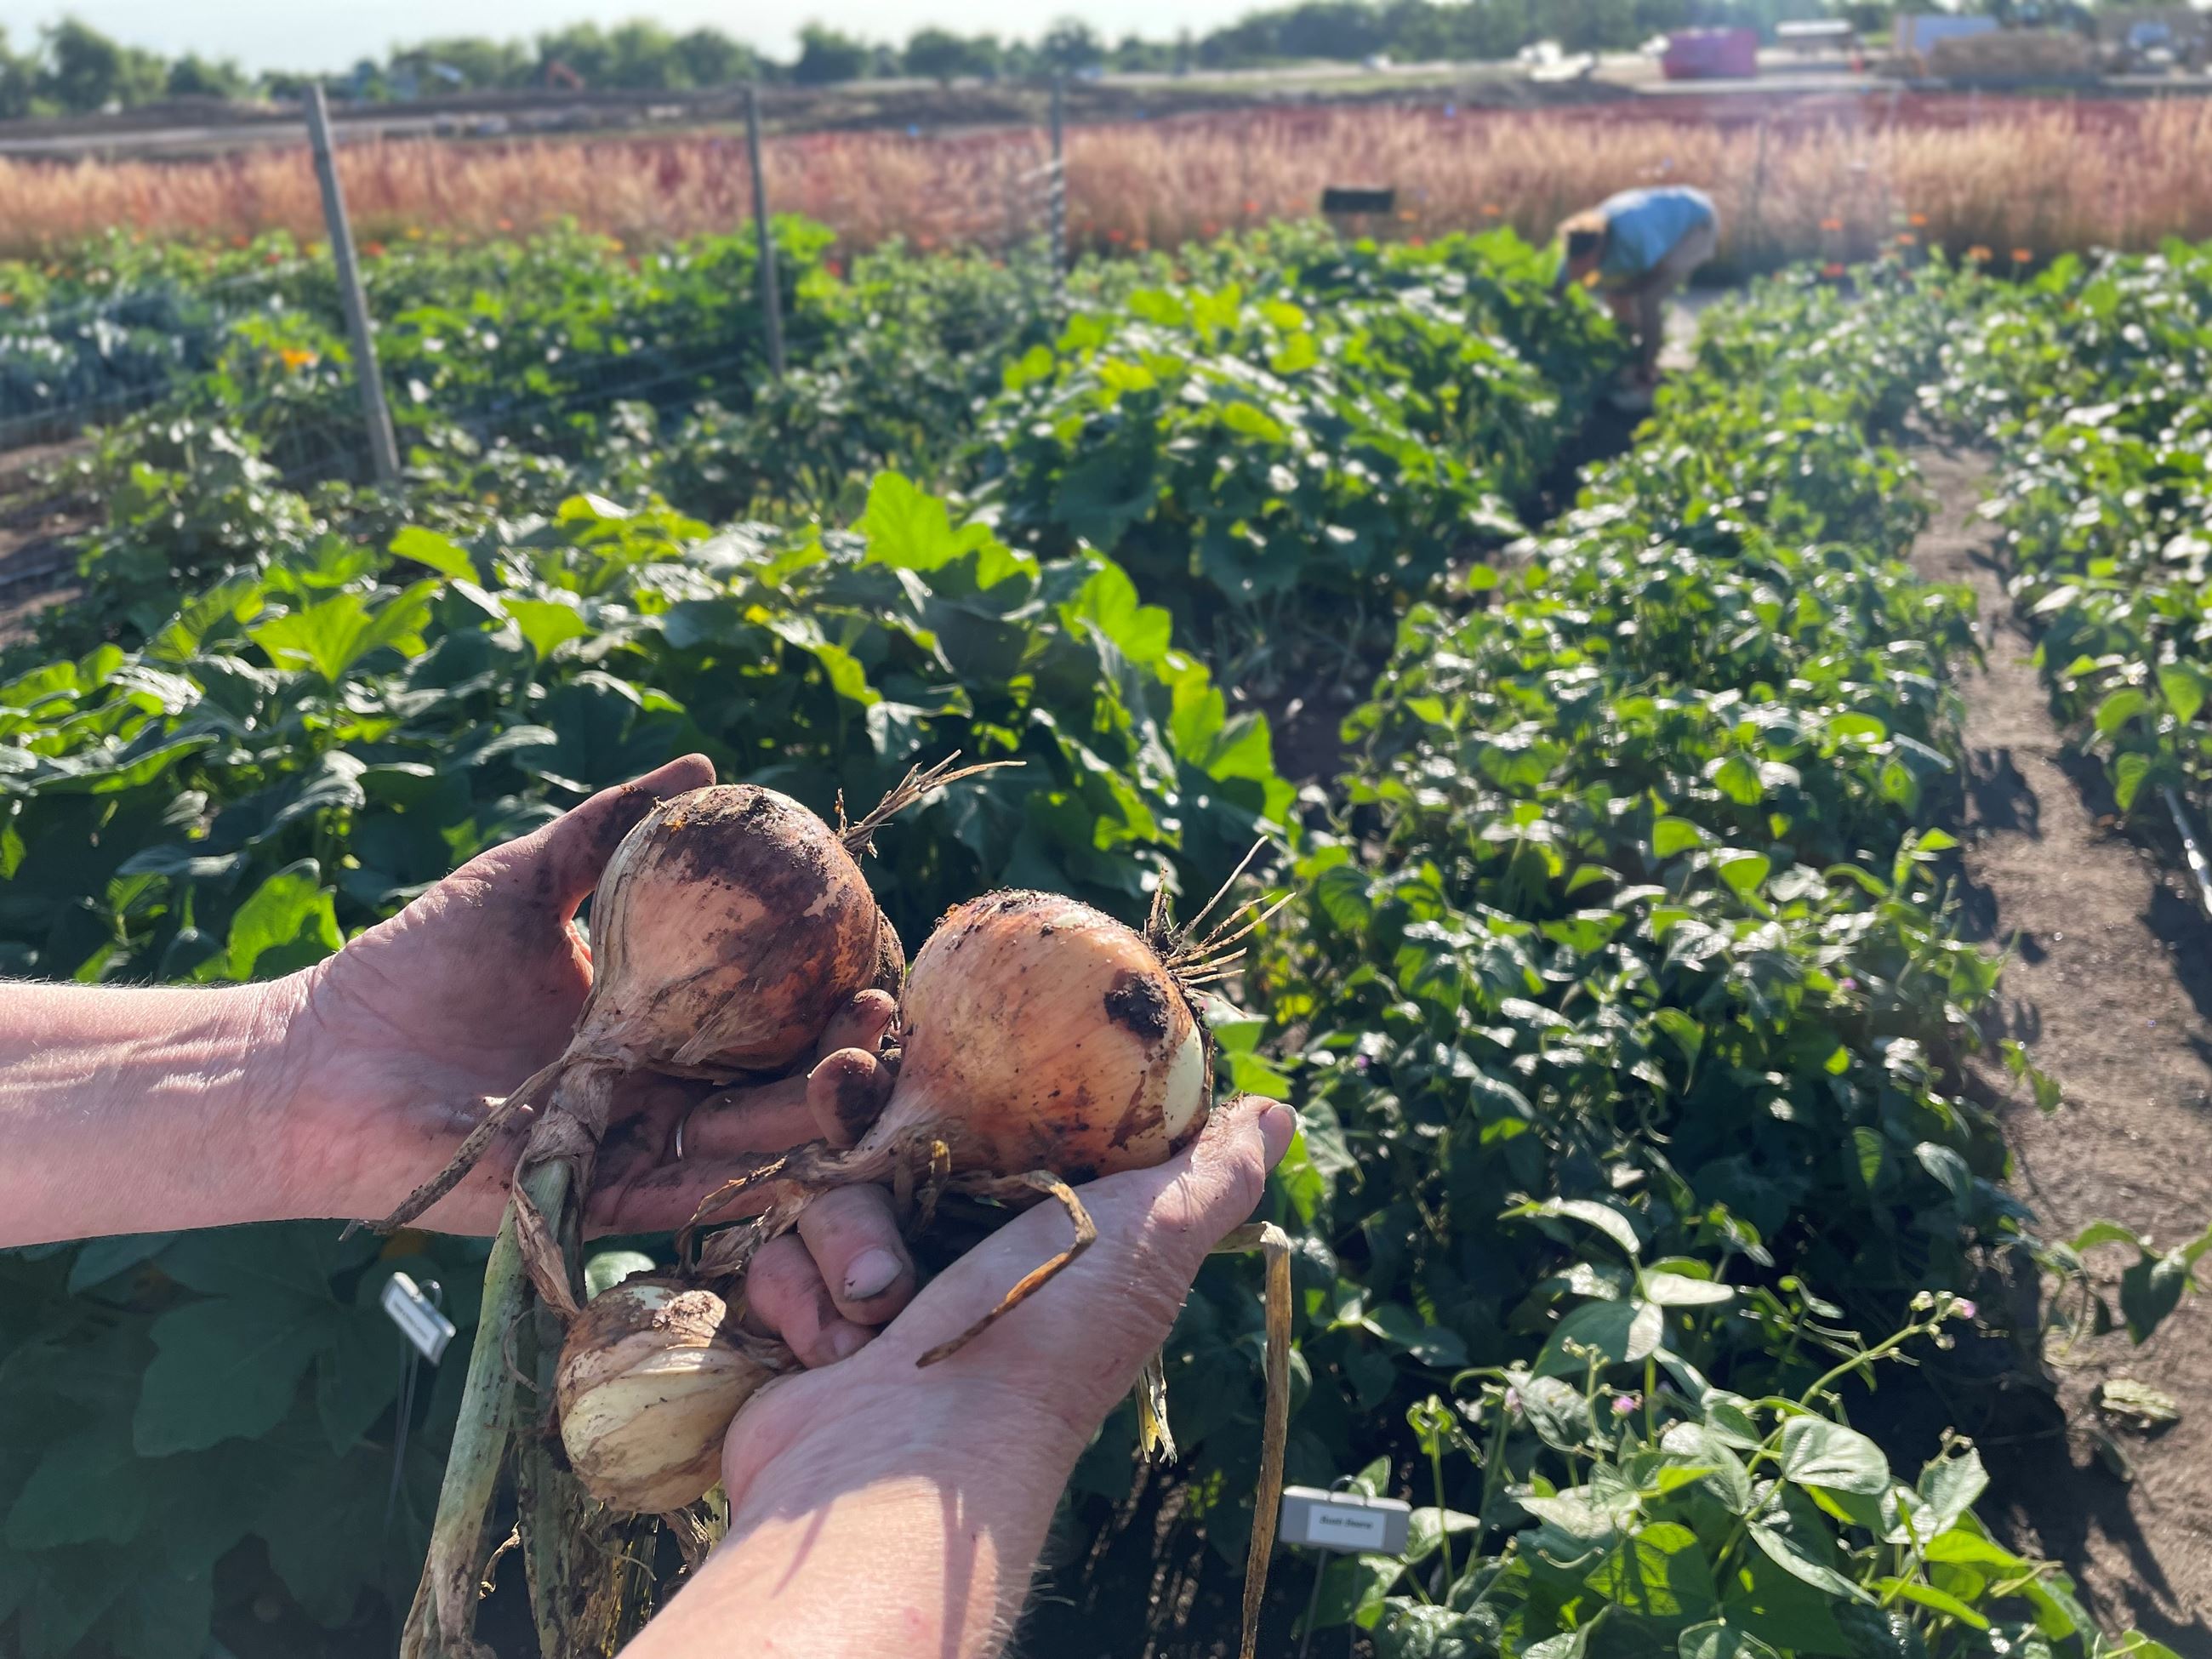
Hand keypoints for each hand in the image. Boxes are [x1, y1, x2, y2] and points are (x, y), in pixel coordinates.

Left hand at [261, 755, 920, 1358]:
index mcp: (653, 1016)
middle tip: (883, 1011)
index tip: (872, 944)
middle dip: (844, 1054)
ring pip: (747, 1137)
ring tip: (856, 1064)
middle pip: (775, 1075)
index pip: (761, 1004)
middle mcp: (659, 1084)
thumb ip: (611, 829)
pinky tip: (795, 1141)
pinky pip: (686, 1192)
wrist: (319, 1060)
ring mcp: (635, 1143)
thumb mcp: (526, 878)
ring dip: (812, 1109)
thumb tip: (705, 768)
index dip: (823, 982)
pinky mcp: (599, 1196)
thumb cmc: (413, 967)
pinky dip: (743, 1170)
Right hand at [656, 1099, 1295, 1658]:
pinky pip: (777, 1259)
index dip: (952, 1087)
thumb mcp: (1151, 1237)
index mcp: (1041, 1230)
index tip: (917, 1046)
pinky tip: (831, 1347)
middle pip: (891, 1149)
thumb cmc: (1042, 1344)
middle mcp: (960, 1257)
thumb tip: (1278, 1112)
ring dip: (846, 1247)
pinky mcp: (805, 1326)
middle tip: (876, 1170)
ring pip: (831, 1198)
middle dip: (877, 1174)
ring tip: (877, 1310)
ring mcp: (877, 1295)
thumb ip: (1211, 1173)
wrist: (905, 1468)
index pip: (987, 1119)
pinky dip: (800, 1298)